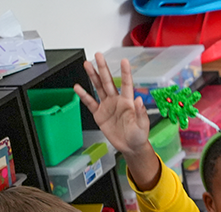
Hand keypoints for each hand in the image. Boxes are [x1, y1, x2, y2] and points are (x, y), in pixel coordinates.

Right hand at [76, 53, 160, 189]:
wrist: (130, 147)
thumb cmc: (139, 136)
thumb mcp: (142, 126)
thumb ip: (141, 113)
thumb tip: (139, 100)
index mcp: (128, 102)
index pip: (126, 84)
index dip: (125, 73)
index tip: (124, 61)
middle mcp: (117, 101)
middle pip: (108, 81)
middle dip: (103, 68)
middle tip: (98, 55)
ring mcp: (107, 106)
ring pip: (98, 88)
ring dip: (93, 76)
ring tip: (87, 64)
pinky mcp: (99, 114)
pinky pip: (90, 103)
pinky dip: (84, 96)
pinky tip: (77, 87)